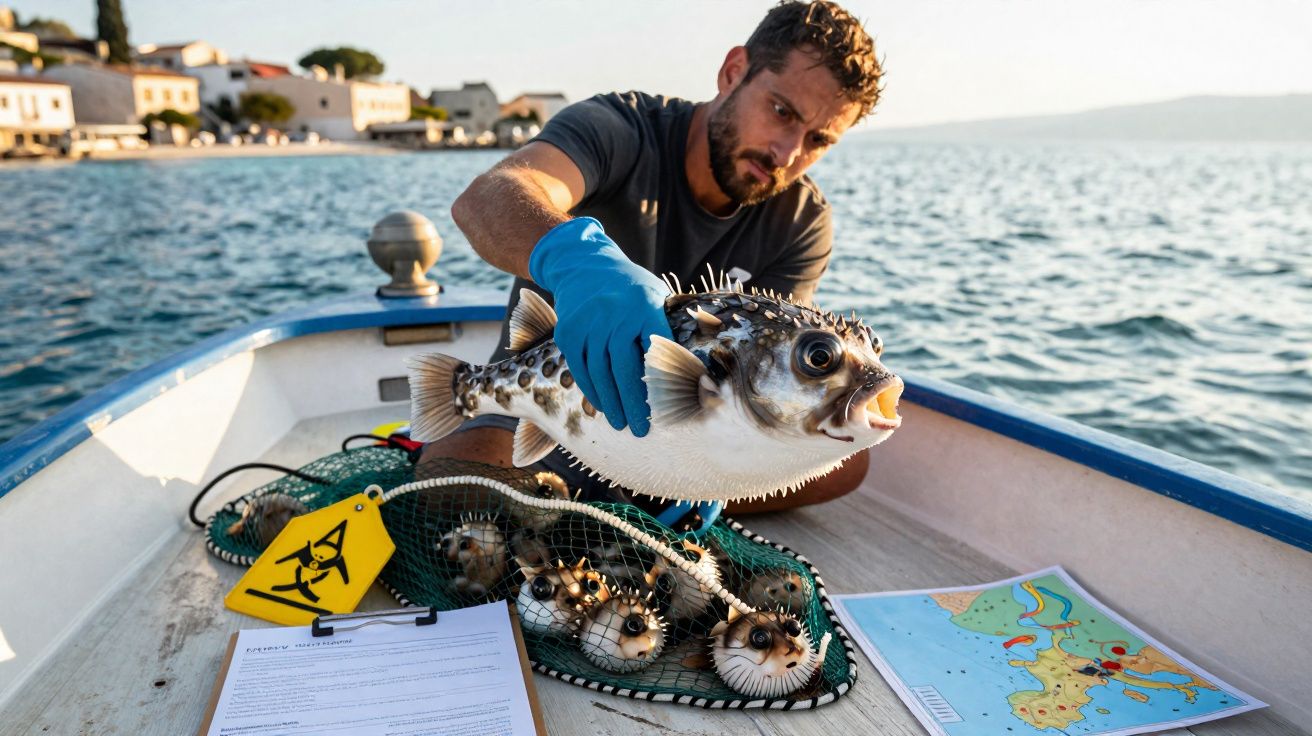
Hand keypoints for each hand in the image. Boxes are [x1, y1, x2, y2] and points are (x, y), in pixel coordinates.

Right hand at [529, 217, 671, 436]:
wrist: (584, 264)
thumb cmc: (630, 289)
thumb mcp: (656, 296)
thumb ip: (668, 327)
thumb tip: (693, 368)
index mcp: (644, 305)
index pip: (656, 351)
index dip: (661, 383)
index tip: (668, 409)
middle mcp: (615, 313)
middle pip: (625, 368)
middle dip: (634, 403)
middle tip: (641, 430)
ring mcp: (588, 322)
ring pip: (600, 373)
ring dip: (612, 403)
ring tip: (622, 424)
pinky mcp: (568, 331)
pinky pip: (580, 369)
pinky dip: (592, 390)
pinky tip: (602, 406)